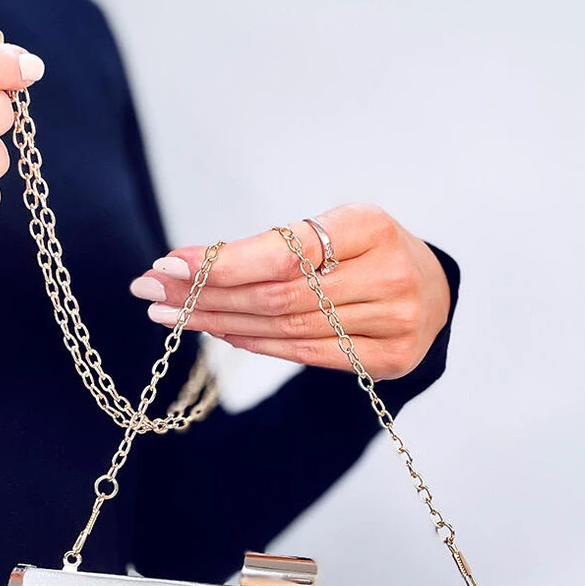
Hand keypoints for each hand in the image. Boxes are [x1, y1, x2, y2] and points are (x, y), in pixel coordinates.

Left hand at [129, 204, 451, 379]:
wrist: (433, 293)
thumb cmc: (366, 254)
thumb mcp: (334, 229)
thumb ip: (277, 247)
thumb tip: (187, 266)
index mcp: (371, 226)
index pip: (282, 252)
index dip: (222, 262)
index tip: (168, 264)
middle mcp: (387, 275)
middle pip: (276, 295)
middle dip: (205, 294)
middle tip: (152, 292)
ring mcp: (394, 322)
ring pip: (285, 329)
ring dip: (218, 322)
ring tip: (171, 314)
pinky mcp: (390, 359)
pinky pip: (305, 356)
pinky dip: (255, 344)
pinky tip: (218, 332)